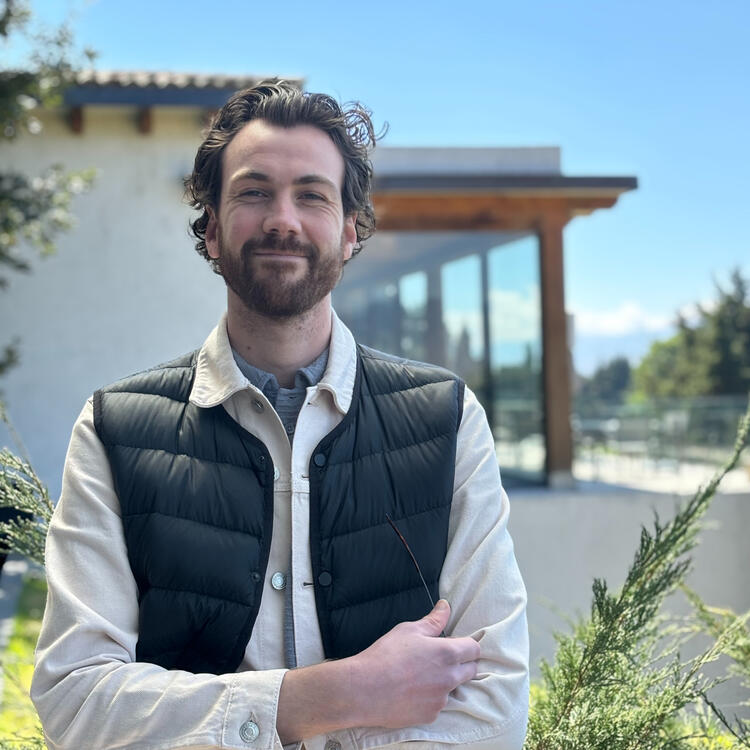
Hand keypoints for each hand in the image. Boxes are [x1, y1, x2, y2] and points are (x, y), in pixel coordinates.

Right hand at [348, 599, 480, 728]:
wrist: (365, 689)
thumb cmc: (386, 655)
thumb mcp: (409, 630)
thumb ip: (433, 620)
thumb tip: (446, 607)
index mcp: (447, 653)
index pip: (475, 649)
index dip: (468, 645)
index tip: (458, 644)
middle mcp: (450, 678)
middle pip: (471, 670)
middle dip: (463, 663)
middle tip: (441, 659)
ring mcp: (441, 699)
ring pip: (453, 688)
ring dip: (444, 681)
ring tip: (419, 676)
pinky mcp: (430, 715)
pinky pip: (437, 704)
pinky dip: (430, 698)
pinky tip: (411, 691)